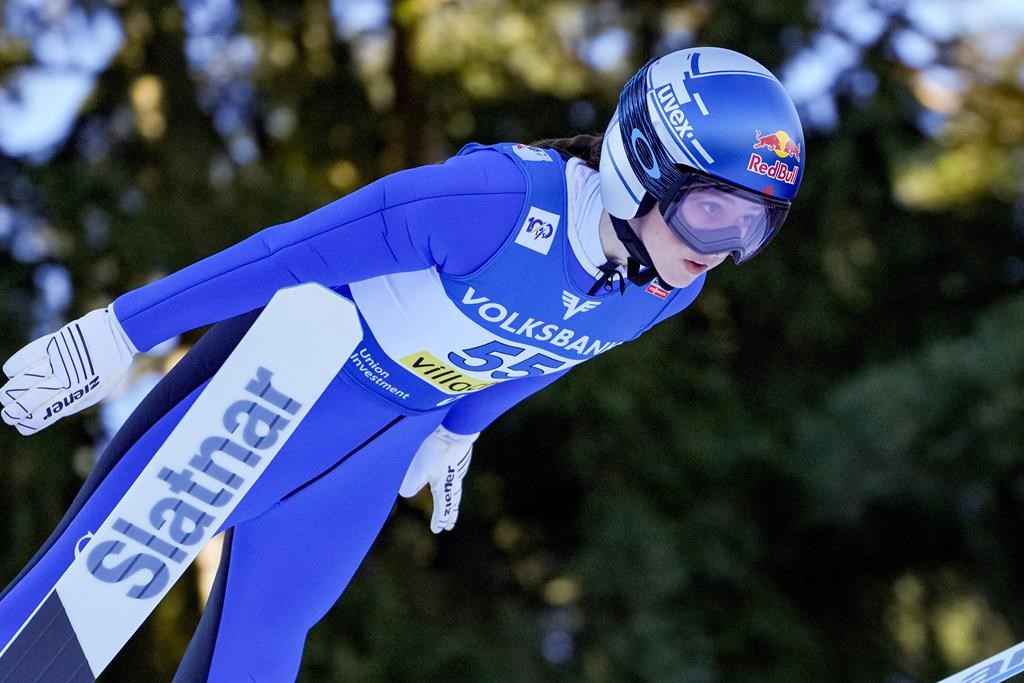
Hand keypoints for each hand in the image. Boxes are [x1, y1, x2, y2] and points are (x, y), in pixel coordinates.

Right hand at [1, 308, 137, 434]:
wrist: (120, 333)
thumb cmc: (109, 365)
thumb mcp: (98, 390)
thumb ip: (76, 401)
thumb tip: (51, 411)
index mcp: (79, 393)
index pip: (47, 413)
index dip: (30, 422)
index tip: (20, 425)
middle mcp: (67, 378)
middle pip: (32, 399)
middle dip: (14, 410)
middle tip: (7, 414)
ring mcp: (59, 360)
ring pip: (25, 379)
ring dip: (11, 391)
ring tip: (4, 398)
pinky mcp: (54, 342)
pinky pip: (28, 355)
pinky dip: (16, 364)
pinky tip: (10, 372)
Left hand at [400, 426, 478, 532]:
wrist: (454, 428)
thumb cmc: (435, 449)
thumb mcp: (417, 469)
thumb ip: (409, 485)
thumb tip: (406, 492)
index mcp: (445, 485)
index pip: (443, 507)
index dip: (440, 519)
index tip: (438, 530)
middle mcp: (454, 478)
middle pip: (453, 500)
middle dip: (450, 513)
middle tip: (450, 525)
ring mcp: (458, 466)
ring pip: (454, 486)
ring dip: (452, 497)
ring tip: (449, 501)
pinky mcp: (458, 455)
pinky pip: (454, 472)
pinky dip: (451, 480)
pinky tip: (447, 472)